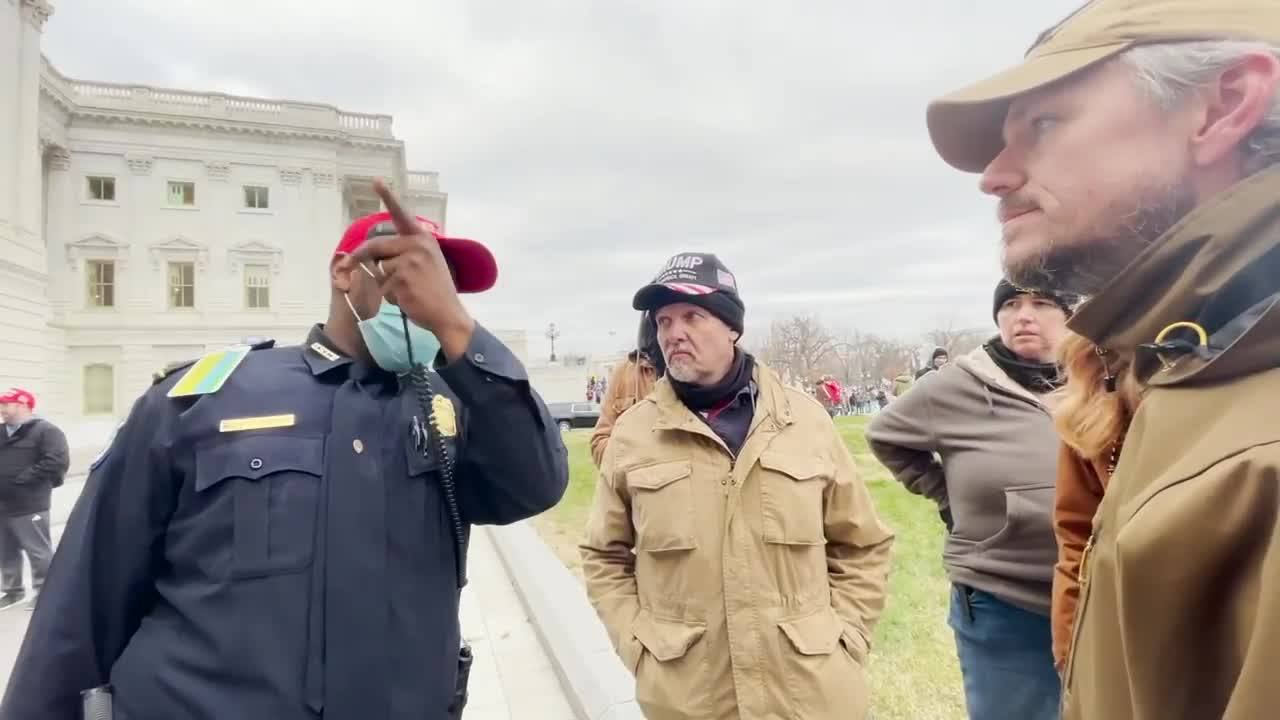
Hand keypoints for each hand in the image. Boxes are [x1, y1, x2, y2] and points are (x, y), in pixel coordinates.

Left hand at [350, 179, 475, 360]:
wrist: (448, 313)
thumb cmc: (436, 289)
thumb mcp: (427, 262)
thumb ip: (405, 251)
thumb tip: (371, 254)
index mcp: (423, 237)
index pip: (401, 214)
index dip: (388, 196)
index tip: (375, 181)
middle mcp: (417, 244)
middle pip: (375, 246)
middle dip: (358, 258)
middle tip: (345, 266)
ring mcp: (410, 261)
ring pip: (378, 269)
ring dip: (385, 283)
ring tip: (407, 290)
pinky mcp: (402, 279)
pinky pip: (383, 286)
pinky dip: (390, 295)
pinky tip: (408, 299)